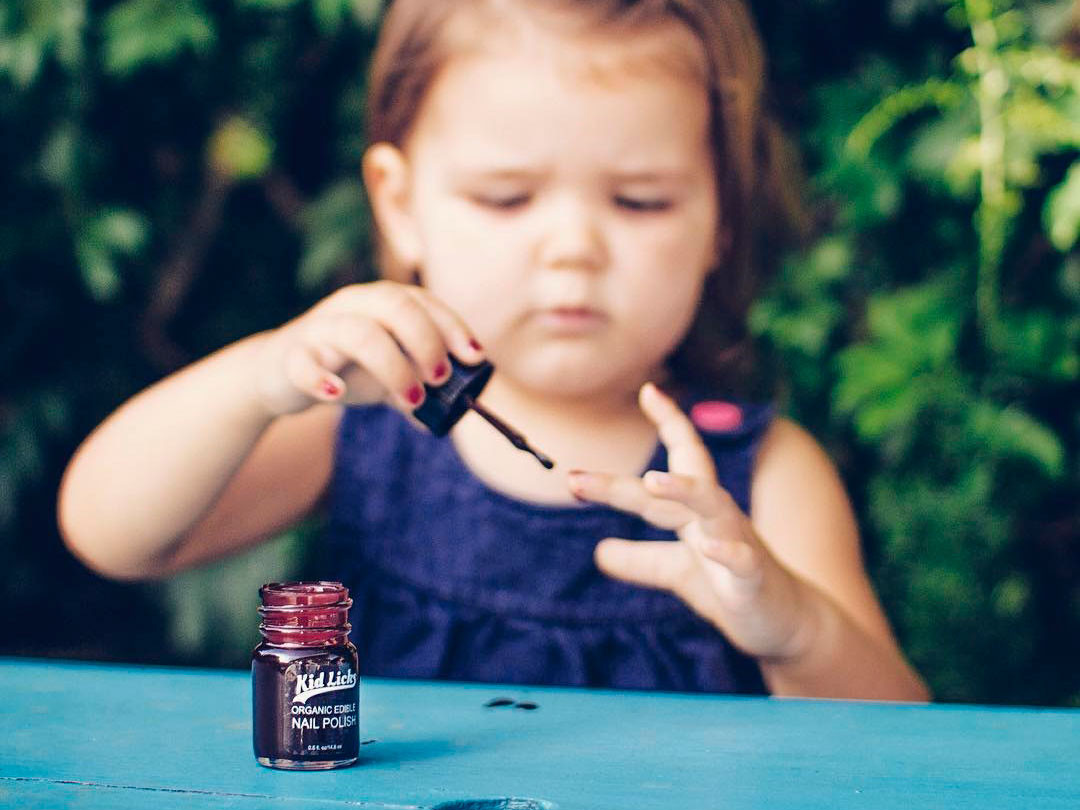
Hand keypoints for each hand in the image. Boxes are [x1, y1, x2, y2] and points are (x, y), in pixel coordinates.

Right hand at [252, 280, 484, 416]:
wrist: (279, 373)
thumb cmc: (344, 366)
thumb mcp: (387, 373)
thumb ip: (420, 385)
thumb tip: (455, 414)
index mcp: (380, 303)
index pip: (422, 301)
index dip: (452, 325)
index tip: (474, 356)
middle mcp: (352, 306)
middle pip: (394, 305)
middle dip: (426, 340)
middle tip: (442, 378)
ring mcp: (321, 328)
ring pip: (358, 333)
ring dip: (392, 366)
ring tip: (413, 400)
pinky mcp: (292, 356)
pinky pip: (304, 362)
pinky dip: (321, 378)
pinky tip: (336, 394)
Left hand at [568, 383, 813, 661]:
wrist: (788, 625)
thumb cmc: (734, 590)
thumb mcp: (679, 574)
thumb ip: (641, 561)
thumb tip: (598, 551)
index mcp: (699, 514)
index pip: (685, 459)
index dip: (670, 422)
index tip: (648, 389)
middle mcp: (719, 519)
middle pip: (678, 484)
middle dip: (623, 483)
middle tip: (572, 478)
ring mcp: (740, 546)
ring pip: (716, 508)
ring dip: (686, 491)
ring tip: (652, 481)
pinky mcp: (754, 581)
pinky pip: (743, 561)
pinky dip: (728, 553)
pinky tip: (709, 549)